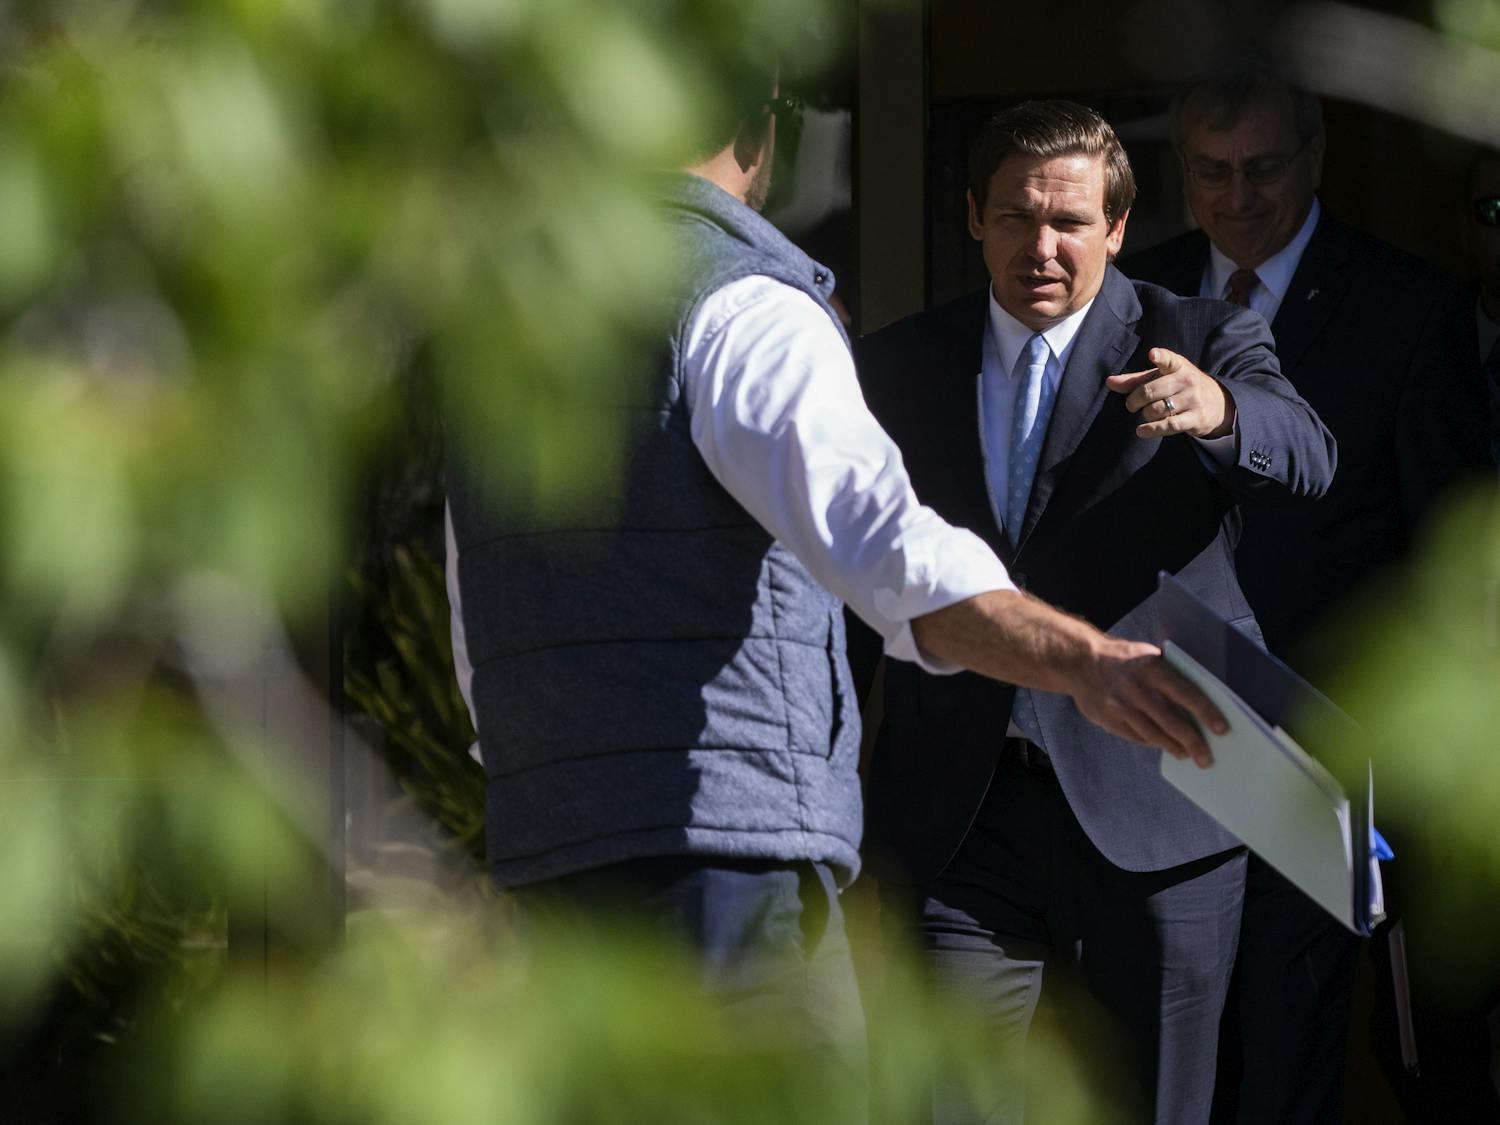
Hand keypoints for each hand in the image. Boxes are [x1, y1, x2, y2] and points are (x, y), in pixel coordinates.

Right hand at [1070, 637, 1224, 767]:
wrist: (1080, 662)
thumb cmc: (1122, 658)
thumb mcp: (1148, 656)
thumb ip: (1169, 674)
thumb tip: (1198, 698)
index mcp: (1152, 669)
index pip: (1187, 694)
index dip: (1207, 713)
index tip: (1222, 730)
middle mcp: (1137, 690)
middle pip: (1172, 722)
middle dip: (1193, 743)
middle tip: (1206, 758)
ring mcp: (1121, 707)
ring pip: (1154, 735)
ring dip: (1174, 748)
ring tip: (1187, 755)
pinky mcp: (1109, 720)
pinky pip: (1136, 737)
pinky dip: (1152, 743)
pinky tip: (1163, 746)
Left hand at [1106, 347, 1236, 439]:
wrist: (1217, 403)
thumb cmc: (1180, 387)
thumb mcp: (1161, 378)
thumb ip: (1135, 380)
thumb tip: (1110, 382)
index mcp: (1178, 365)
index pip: (1168, 359)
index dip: (1160, 357)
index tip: (1152, 354)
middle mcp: (1187, 380)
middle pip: (1149, 391)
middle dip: (1134, 401)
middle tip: (1132, 405)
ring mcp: (1193, 399)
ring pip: (1156, 410)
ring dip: (1145, 415)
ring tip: (1146, 414)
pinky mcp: (1196, 418)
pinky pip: (1169, 425)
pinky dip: (1151, 429)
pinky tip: (1141, 431)